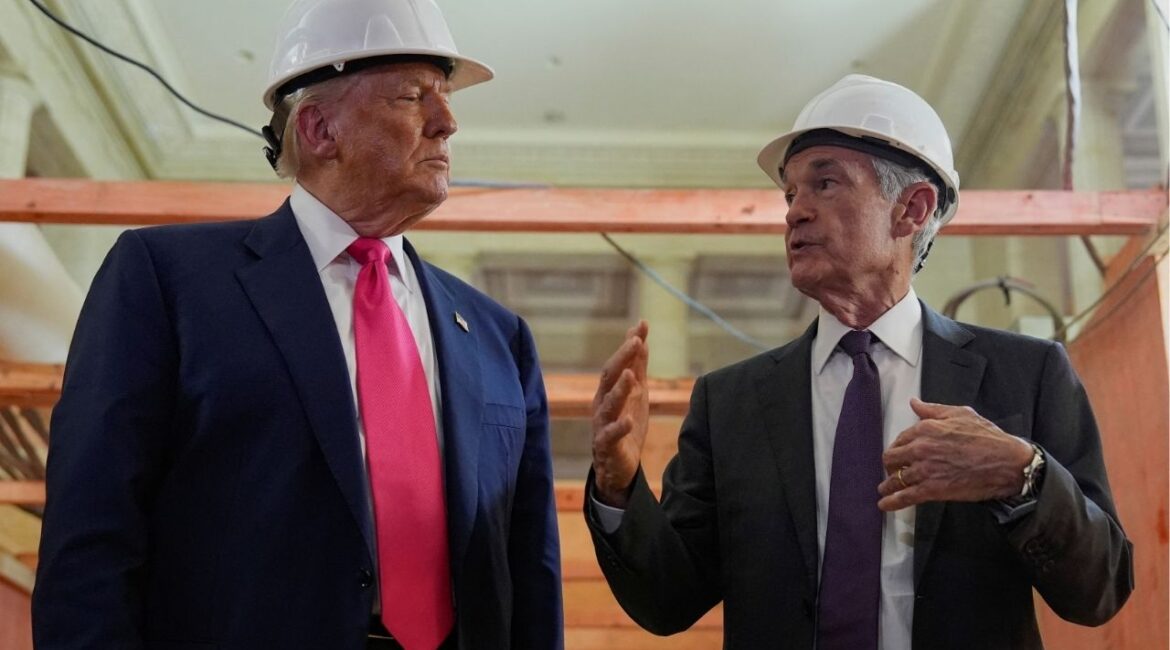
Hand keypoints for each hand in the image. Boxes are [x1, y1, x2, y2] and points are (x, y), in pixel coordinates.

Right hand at [590, 321, 649, 507]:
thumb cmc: (625, 425)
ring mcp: (602, 424)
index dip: (629, 345)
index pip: (618, 363)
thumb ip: (637, 366)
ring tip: (631, 375)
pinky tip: (628, 421)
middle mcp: (602, 404)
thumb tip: (640, 336)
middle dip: (622, 359)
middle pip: (609, 378)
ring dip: (619, 389)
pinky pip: (610, 435)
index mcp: (609, 390)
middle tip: (635, 342)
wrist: (618, 467)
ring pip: (608, 405)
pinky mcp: (606, 446)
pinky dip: (619, 428)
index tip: (642, 325)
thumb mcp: (636, 393)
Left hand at [877, 398, 1033, 511]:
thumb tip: (915, 403)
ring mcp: (925, 470)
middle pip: (891, 459)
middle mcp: (920, 448)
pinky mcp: (933, 489)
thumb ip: (933, 410)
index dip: (898, 448)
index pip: (900, 439)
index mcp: (925, 429)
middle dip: (891, 465)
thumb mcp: (960, 414)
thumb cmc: (987, 437)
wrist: (1006, 462)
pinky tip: (885, 505)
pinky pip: (905, 497)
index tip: (899, 454)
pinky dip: (892, 502)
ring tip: (884, 490)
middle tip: (894, 470)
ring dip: (887, 486)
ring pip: (895, 479)